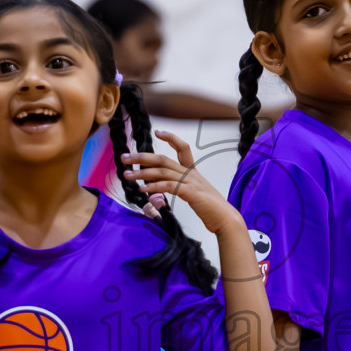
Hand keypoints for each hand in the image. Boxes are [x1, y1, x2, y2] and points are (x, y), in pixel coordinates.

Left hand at [121, 131, 241, 233]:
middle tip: (125, 158)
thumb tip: (158, 189)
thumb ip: (177, 189)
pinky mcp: (190, 193)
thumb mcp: (192, 195)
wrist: (225, 219)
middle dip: (142, 157)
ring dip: (142, 173)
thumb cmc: (210, 209)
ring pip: (162, 172)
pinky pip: (168, 186)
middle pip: (163, 159)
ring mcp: (191, 182)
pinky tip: (143, 189)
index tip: (157, 132)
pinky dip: (154, 186)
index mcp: (193, 172)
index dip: (171, 138)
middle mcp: (191, 173)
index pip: (183, 148)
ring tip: (127, 175)